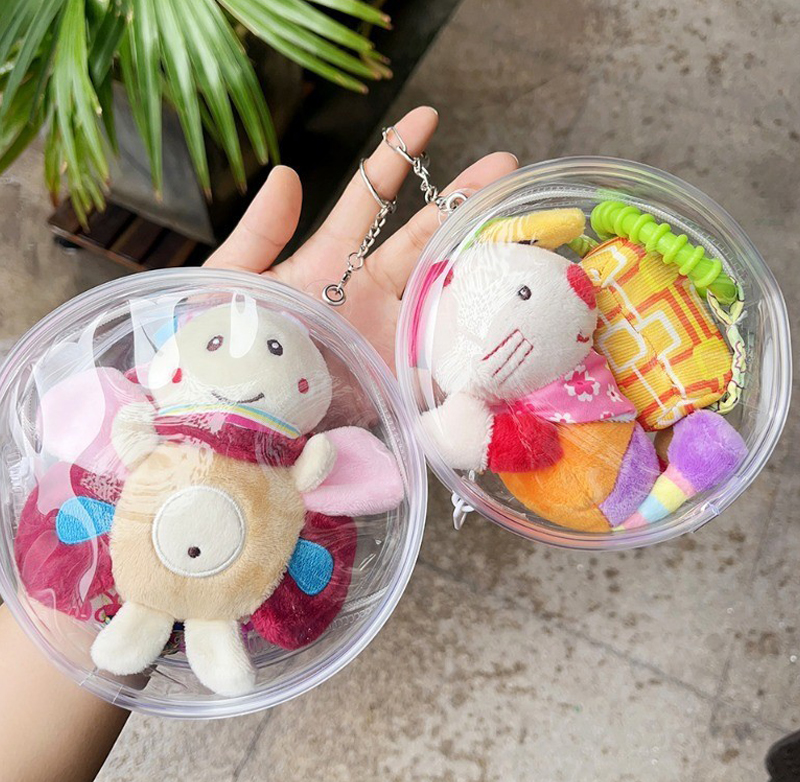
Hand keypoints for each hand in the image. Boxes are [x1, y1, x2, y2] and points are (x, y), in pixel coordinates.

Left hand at [205, 107, 517, 369]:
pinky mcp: (399, 374)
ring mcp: (389, 331)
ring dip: (481, 255)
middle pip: (424, 235)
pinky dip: (475, 333)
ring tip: (522, 224)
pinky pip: (443, 350)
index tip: (425, 117)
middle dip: (464, 197)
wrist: (238, 419)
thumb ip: (259, 231)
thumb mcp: (231, 280)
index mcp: (330, 261)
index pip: (369, 200)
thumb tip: (288, 172)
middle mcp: (368, 292)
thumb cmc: (225, 348)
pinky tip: (511, 308)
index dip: (395, 158)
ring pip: (443, 285)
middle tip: (506, 165)